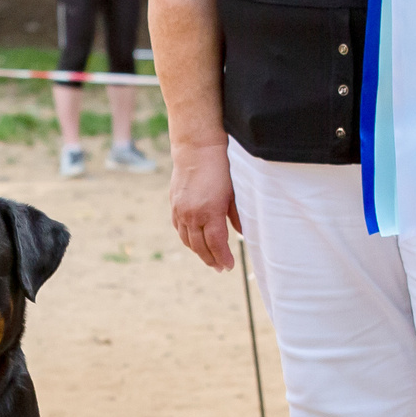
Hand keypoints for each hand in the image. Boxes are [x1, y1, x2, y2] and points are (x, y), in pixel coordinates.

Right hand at [169, 142, 239, 270]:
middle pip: (200, 247)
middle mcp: (192, 215)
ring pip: (187, 240)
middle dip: (211, 259)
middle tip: (220, 268)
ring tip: (208, 258)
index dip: (223, 258)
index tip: (229, 266)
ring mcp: (180, 210)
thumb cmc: (220, 168)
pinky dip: (187, 238)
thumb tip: (241, 234)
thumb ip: (236, 216)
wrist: (196, 148)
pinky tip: (194, 241)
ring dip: (198, 252)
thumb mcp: (233, 192)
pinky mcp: (174, 205)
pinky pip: (179, 229)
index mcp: (210, 212)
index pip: (216, 244)